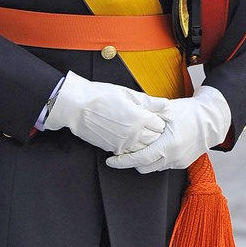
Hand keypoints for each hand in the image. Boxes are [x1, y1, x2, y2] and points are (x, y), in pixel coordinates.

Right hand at [44, 71, 166, 154]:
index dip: (157, 119)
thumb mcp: (129, 94)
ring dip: (142, 141)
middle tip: (145, 122)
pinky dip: (130, 146)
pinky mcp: (114, 149)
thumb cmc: (100, 96)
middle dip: (153, 131)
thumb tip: (169, 108)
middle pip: (155, 138)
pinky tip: (124, 135)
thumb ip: (152, 103)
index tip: (151, 115)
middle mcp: (134, 133)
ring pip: (143, 148)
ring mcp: (124, 143)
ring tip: (135, 129)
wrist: (77, 107)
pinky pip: (129, 152)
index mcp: (140, 118)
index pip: (161, 125)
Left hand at [106, 85, 231, 172]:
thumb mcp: (168, 109)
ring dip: (143, 161)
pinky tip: (153, 148)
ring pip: (153, 168)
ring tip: (136, 149)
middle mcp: (173, 157)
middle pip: (143, 167)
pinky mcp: (183, 164)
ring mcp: (178, 162)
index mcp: (168, 144)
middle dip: (131, 162)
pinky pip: (163, 165)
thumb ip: (149, 113)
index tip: (110, 161)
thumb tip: (129, 113)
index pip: (139, 158)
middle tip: (121, 153)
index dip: (122, 161)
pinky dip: (155, 159)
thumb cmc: (189, 111)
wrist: (213, 119)